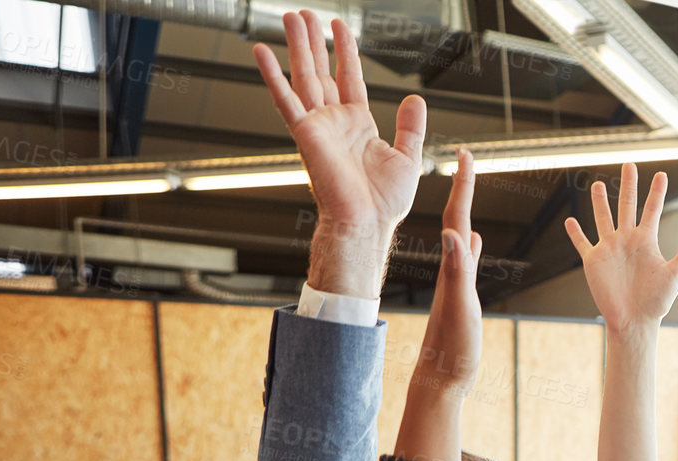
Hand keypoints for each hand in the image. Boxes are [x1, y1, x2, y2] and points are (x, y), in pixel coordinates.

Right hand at [253, 11, 425, 296]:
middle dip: (313, 42)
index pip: (350, 78)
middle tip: (304, 14)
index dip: (345, 52)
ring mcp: (318, 126)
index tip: (339, 27)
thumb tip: (416, 99)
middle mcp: (335, 122)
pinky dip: (272, 76)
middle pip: (321, 71)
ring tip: (291, 17)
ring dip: (296, 47)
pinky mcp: (305, 134)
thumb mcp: (409, 157)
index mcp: (358, 125)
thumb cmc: (385, 202)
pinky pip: (285, 100)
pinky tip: (261, 52)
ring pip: (304, 76)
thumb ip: (411, 126)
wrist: (368, 222)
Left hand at [411, 150, 481, 394]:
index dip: (462, 186)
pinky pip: (468, 260)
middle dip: (463, 188)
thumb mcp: (461, 309)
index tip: (465, 153)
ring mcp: (456, 282)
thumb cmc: (453, 352)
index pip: (456, 218)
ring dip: (467, 211)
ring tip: (469, 189)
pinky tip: (476, 240)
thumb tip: (455, 234)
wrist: (440, 380)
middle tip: (467, 158)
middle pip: (457, 219)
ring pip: (462, 236)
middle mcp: (452, 270)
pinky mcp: (461, 296)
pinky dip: (473, 244)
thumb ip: (459, 272)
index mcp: (453, 269)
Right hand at [564, 163, 677, 333]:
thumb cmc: (657, 301)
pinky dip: (576, 234)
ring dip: (600, 202)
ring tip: (598, 184)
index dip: (656, 192)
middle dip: (628, 185)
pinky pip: (583, 244)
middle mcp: (627, 240)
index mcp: (647, 241)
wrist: (634, 320)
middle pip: (627, 205)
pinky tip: (571, 221)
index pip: (652, 210)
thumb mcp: (675, 275)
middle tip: (629, 164)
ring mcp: (609, 249)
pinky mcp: (593, 261)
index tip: (661, 174)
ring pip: (603, 218)